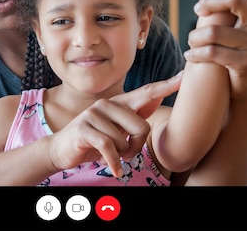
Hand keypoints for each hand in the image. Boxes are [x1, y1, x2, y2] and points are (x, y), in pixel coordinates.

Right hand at [46, 72, 181, 176]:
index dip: (166, 85)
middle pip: (142, 127)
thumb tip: (156, 99)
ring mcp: (94, 114)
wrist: (62, 149)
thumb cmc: (95, 140)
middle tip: (125, 152)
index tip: (183, 77)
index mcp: (119, 103)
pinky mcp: (85, 128)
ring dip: (121, 156)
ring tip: (111, 155)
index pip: (147, 92)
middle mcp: (108, 104)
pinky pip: (110, 148)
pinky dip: (114, 163)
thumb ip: (134, 116)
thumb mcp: (117, 129)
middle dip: (136, 146)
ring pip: (125, 141)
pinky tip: (115, 169)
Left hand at [185, 0, 246, 105]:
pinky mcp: (246, 65)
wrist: (243, 83)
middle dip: (208, 1)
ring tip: (191, 39)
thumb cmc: (232, 39)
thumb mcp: (230, 11)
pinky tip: (190, 54)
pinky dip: (196, 54)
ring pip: (216, 30)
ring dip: (196, 35)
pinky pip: (214, 54)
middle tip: (196, 10)